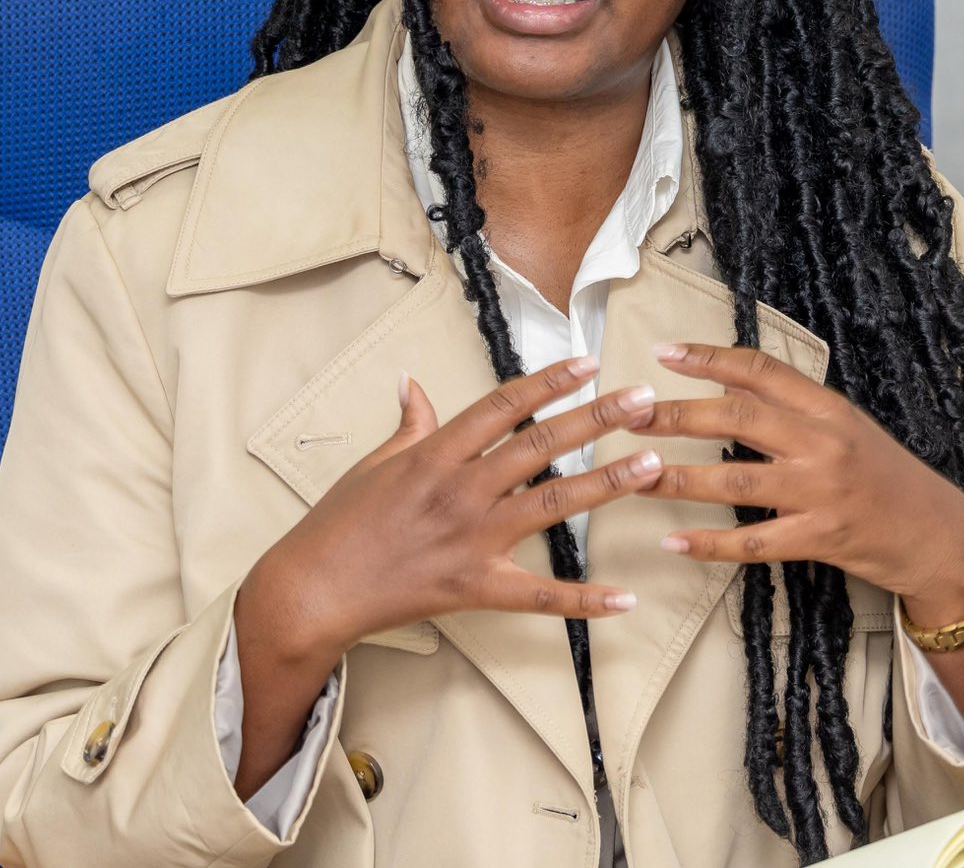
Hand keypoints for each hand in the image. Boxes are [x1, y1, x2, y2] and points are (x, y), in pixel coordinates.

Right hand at [238, 355, 665, 670]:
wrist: (311, 590)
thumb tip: (416, 383)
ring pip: (551, 505)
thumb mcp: (373, 464)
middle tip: (644, 399)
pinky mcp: (475, 588)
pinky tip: (624, 597)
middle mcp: (460, 491)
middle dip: (596, 419)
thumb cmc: (338, 525)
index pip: (503, 406)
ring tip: (653, 462)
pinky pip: (538, 596)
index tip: (587, 362)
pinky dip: (583, 600)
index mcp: (435, 454)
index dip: (548, 382)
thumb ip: (409, 425)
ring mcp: (471, 540)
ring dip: (607, 484)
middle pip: (540, 446)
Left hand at [637, 341, 963, 625]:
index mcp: (829, 408)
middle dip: (678, 414)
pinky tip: (674, 543)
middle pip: (739, 418)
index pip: (762, 372)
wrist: (937, 534)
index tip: (664, 353)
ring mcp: (822, 493)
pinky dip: (710, 544)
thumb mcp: (848, 427)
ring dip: (680, 479)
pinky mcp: (822, 539)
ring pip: (737, 481)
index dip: (710, 359)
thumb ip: (796, 409)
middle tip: (631, 413)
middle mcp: (825, 443)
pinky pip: (754, 543)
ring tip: (635, 475)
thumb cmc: (886, 477)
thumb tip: (729, 385)